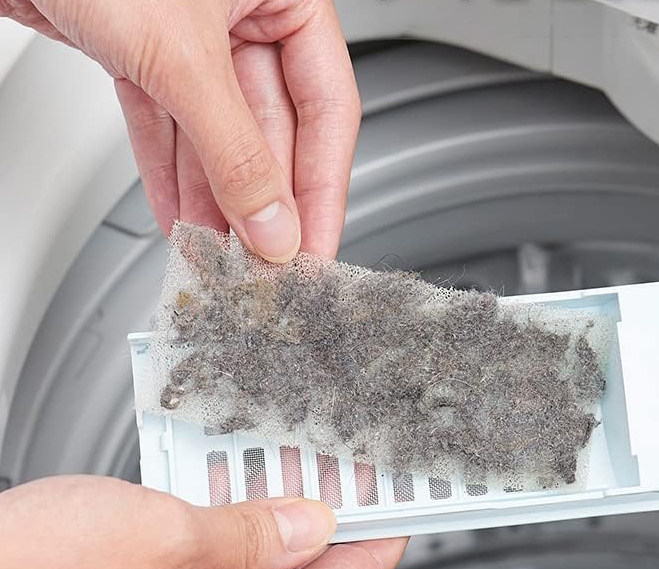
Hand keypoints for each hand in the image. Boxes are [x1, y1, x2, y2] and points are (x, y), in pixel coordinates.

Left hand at [0, 0, 360, 261]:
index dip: (322, 192)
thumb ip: (235, 150)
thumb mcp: (182, 56)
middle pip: (271, 133)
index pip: (327, 110)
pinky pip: (167, 128)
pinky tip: (181, 221)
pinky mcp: (145, 52)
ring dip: (215, 205)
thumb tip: (272, 224)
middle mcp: (245, 15)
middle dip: (261, 207)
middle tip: (263, 266)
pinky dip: (169, 176)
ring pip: (217, 140)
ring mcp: (193, 37)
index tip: (313, 249)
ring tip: (219, 258)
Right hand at [0, 476, 405, 568]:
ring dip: (263, 530)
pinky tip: (236, 496)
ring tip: (300, 483)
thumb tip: (303, 529)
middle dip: (313, 538)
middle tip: (348, 495)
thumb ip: (248, 534)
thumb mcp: (166, 536)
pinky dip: (218, 536)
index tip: (389, 533)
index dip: (358, 564)